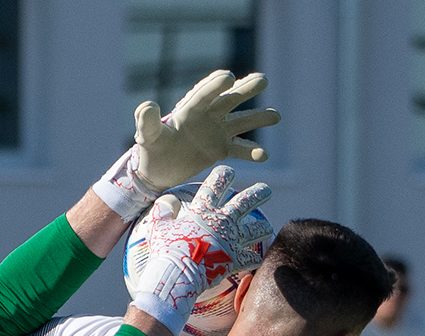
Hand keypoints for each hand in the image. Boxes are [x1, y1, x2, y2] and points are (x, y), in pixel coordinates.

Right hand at [124, 165, 270, 333]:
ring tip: (266, 227)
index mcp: (203, 209)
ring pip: (256, 229)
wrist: (178, 273)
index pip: (216, 184)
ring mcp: (232, 239)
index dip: (224, 175)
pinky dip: (256, 258)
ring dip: (262, 228)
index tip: (230, 172)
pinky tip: (259, 258)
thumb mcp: (159, 226)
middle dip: (258, 193)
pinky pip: (252, 258)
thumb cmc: (166, 249)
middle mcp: (222, 220)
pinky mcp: (236, 259)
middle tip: (266, 190)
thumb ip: (163, 212)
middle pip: (246, 201)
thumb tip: (166, 202)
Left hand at [135, 70, 279, 188]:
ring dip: (258, 118)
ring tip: (276, 115)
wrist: (158, 170)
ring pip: (241, 121)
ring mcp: (217, 131)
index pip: (204, 94)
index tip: (229, 77)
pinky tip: (264, 155)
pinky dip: (251, 152)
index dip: (215, 85)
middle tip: (263, 80)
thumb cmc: (151, 150)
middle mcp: (207, 116)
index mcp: (189, 109)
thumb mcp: (147, 136)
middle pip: (229, 100)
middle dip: (246, 89)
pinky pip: (239, 149)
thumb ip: (148, 121)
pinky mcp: (221, 149)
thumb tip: (148, 105)